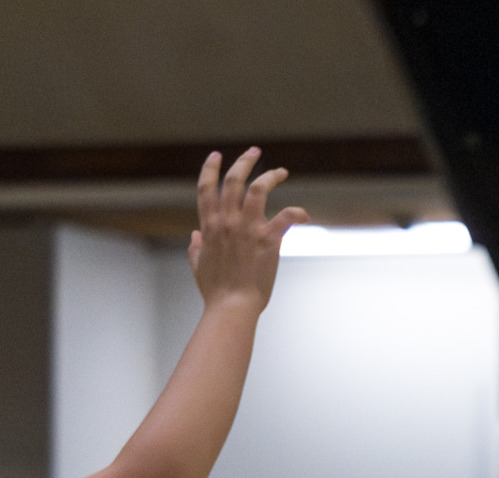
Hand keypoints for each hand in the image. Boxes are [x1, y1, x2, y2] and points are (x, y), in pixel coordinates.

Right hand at [188, 149, 302, 313]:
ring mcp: (247, 228)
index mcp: (209, 225)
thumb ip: (196, 247)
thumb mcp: (197, 264)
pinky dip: (296, 212)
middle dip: (244, 161)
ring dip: (270, 176)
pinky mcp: (268, 240)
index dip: (210, 168)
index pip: (206, 188)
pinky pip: (285, 217)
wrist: (232, 306)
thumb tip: (195, 236)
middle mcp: (227, 221)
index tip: (216, 155)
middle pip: (234, 180)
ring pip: (258, 189)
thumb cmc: (215, 290)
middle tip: (254, 151)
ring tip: (281, 172)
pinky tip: (304, 215)